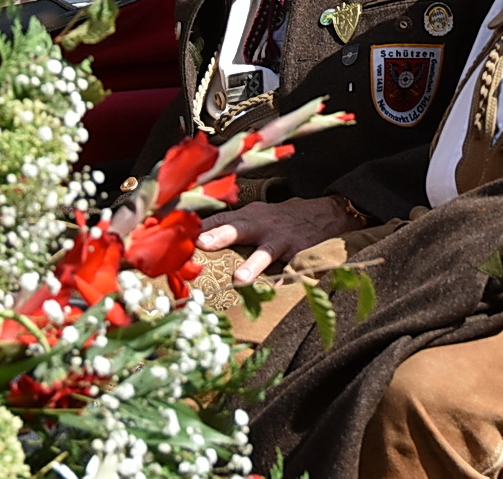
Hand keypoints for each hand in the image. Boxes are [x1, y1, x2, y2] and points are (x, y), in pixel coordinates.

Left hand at [194, 196, 359, 285]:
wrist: (326, 214)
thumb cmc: (278, 220)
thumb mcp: (255, 216)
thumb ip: (227, 226)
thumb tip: (191, 240)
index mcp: (248, 216)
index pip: (219, 218)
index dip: (199, 226)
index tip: (176, 232)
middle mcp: (263, 225)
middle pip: (240, 228)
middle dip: (220, 234)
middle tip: (201, 243)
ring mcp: (283, 239)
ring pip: (267, 251)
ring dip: (253, 265)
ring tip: (239, 279)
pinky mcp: (301, 253)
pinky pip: (294, 267)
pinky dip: (288, 278)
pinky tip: (280, 290)